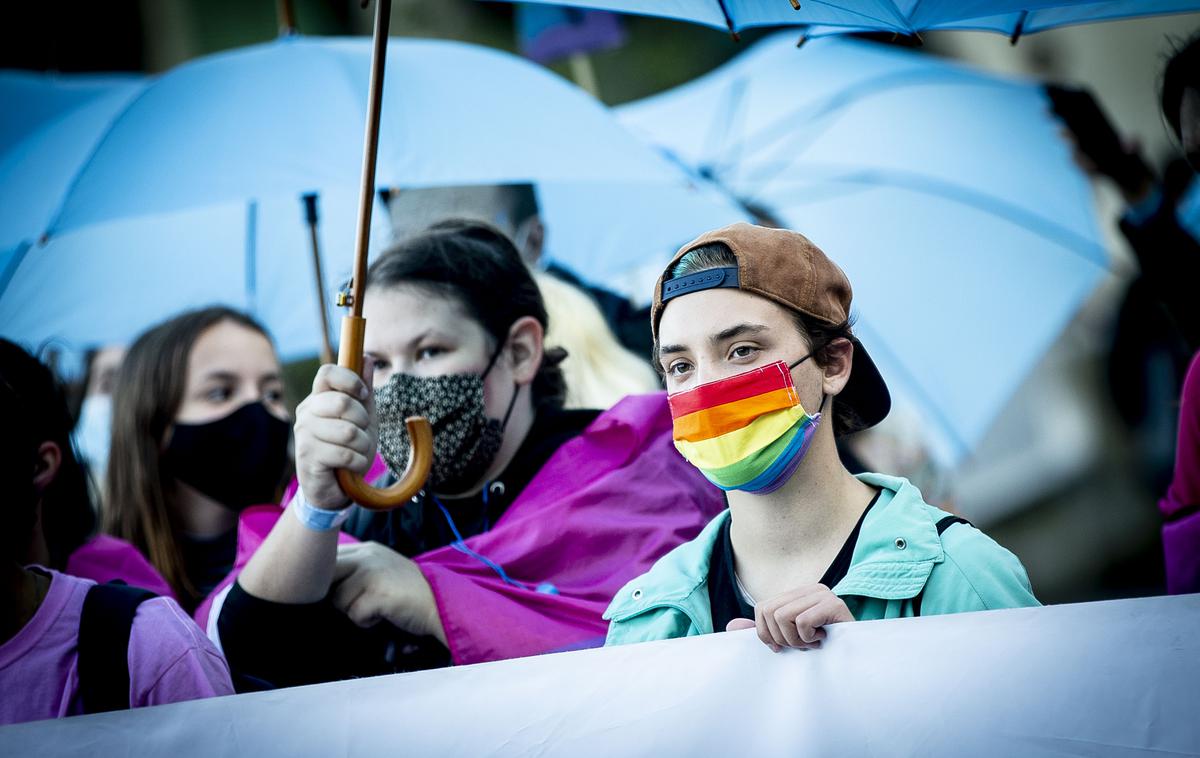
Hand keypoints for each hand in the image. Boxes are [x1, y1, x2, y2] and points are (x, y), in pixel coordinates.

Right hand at [293, 364, 377, 509]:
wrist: (334, 489)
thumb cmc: (348, 450)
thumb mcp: (362, 419)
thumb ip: (363, 392)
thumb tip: (366, 358)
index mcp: (318, 399)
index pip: (327, 373)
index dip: (350, 380)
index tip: (363, 395)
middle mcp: (306, 413)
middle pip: (342, 401)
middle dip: (363, 420)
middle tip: (361, 434)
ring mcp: (304, 434)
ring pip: (348, 431)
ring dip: (363, 446)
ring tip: (355, 453)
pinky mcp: (307, 456)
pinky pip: (345, 453)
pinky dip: (357, 462)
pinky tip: (350, 467)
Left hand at [331, 542, 445, 643]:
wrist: (438, 604)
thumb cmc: (406, 593)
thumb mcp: (379, 570)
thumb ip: (353, 570)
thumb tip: (319, 585)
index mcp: (365, 549)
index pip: (327, 560)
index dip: (325, 580)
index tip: (338, 592)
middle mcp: (367, 556)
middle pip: (326, 578)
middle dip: (335, 595)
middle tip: (355, 602)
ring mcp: (372, 572)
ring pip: (338, 600)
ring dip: (354, 610)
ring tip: (376, 607)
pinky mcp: (378, 592)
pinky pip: (355, 614)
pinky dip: (367, 621)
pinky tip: (383, 615)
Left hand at [748, 583, 853, 651]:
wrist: (857, 656)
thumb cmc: (823, 648)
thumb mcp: (790, 639)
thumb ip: (763, 631)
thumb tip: (730, 626)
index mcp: (797, 593)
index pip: (762, 608)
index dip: (765, 633)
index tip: (782, 647)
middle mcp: (809, 588)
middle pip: (769, 612)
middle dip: (781, 638)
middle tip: (800, 646)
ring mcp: (823, 593)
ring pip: (782, 617)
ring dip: (795, 640)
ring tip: (812, 643)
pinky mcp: (835, 604)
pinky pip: (802, 622)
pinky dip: (809, 638)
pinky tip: (823, 640)